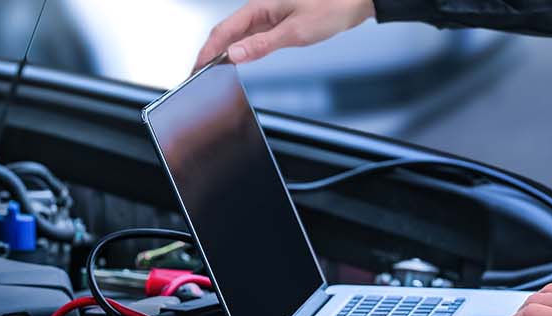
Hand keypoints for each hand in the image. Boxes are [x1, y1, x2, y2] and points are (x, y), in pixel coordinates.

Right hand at [194, 0, 375, 69]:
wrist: (355, 0)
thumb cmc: (332, 7)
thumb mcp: (295, 32)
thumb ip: (262, 45)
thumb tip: (235, 55)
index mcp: (259, 7)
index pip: (223, 31)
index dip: (207, 52)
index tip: (197, 68)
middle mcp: (260, 9)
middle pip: (225, 31)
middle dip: (210, 52)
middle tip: (198, 73)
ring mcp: (268, 15)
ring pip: (237, 34)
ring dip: (223, 51)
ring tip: (212, 70)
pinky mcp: (277, 21)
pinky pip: (251, 35)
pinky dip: (240, 48)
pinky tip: (238, 58)